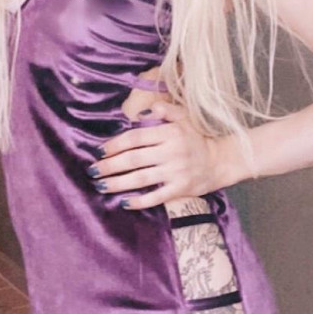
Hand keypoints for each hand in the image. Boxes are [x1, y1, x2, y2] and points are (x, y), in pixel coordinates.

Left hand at [88, 94, 224, 210]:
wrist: (219, 161)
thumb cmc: (196, 138)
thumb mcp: (184, 118)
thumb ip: (165, 110)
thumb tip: (144, 111)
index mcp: (169, 133)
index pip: (135, 138)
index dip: (115, 145)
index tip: (100, 151)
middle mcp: (171, 152)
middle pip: (134, 160)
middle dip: (110, 166)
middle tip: (93, 171)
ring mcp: (175, 173)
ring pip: (141, 179)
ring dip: (118, 184)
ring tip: (101, 186)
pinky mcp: (180, 190)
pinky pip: (156, 197)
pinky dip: (139, 201)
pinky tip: (123, 202)